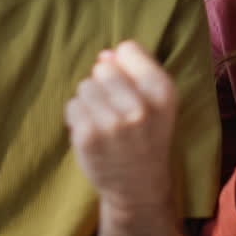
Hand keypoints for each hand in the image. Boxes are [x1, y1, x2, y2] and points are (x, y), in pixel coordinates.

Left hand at [65, 41, 177, 212]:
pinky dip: (78, 117)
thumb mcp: (157, 100)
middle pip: (103, 68)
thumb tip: (104, 55)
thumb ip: (136, 69)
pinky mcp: (88, 136)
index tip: (131, 89)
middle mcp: (141, 107)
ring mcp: (112, 123)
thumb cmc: (146, 135)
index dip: (125, 67)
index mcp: (163, 92)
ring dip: (91, 101)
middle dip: (105, 85)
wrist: (138, 186)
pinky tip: (94, 133)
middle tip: (118, 111)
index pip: (129, 49)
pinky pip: (72, 105)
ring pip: (85, 86)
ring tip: (106, 123)